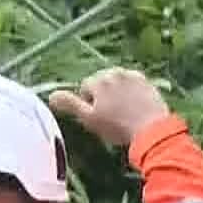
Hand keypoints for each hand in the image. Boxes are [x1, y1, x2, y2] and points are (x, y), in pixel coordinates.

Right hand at [47, 67, 170, 146]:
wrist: (152, 129)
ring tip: (124, 113)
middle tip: (112, 117)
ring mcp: (131, 75)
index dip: (89, 104)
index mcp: (98, 81)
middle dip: (103, 96)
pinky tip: (135, 107)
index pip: (85, 88)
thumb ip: (70, 104)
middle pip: (101, 82)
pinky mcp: (146, 81)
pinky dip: (131, 92)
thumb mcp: (89, 119)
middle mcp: (114, 72)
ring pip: (116, 82)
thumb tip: (50, 95)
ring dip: (117, 92)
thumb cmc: (117, 127)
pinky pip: (132, 83)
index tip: (99, 118)